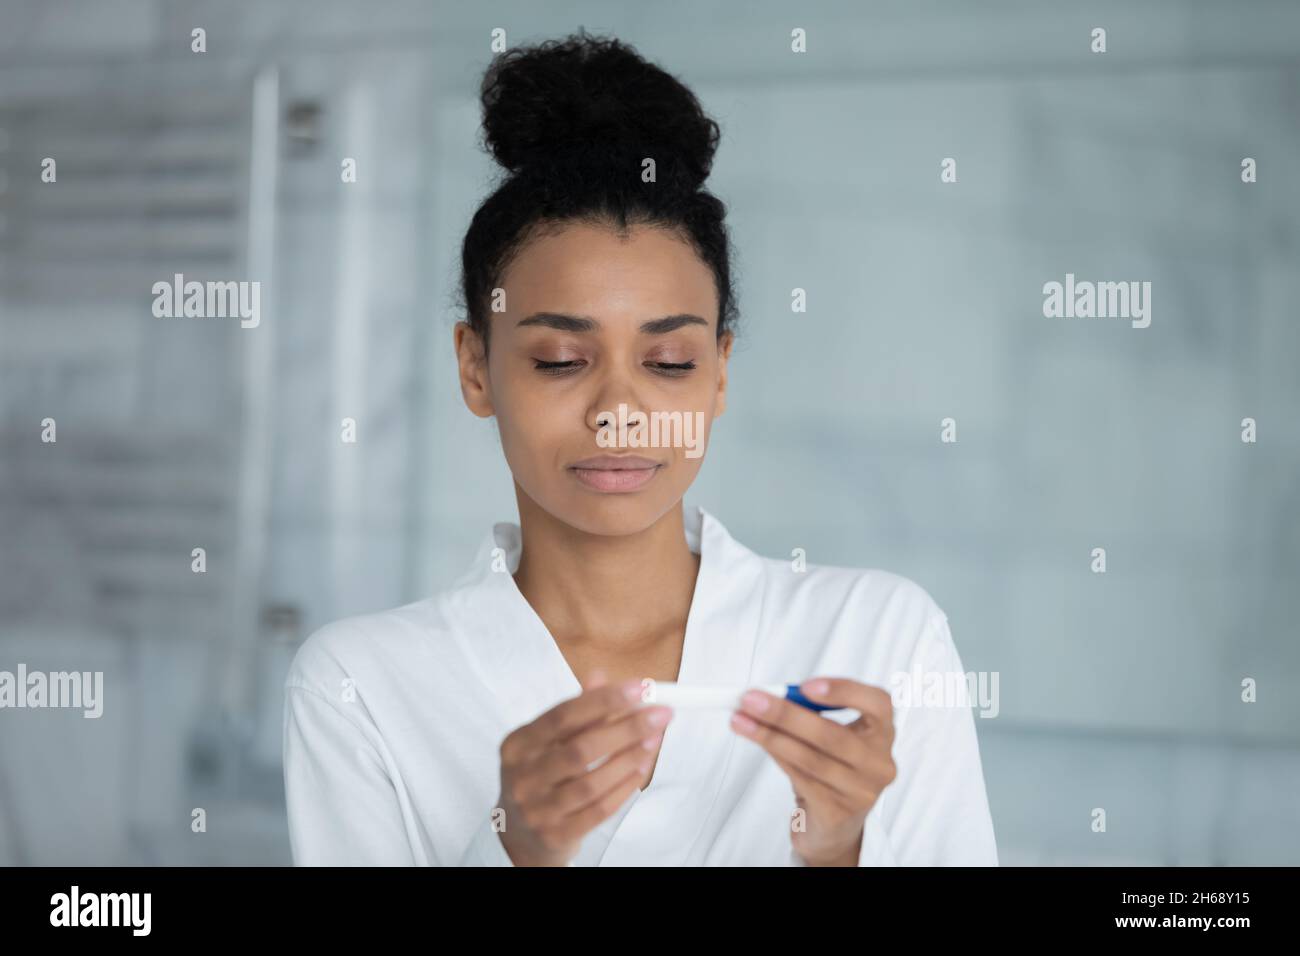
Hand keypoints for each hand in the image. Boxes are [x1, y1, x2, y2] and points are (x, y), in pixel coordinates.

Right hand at [496, 668, 672, 865]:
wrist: (519, 834)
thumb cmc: (541, 776)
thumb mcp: (548, 742)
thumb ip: (576, 712)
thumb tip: (599, 675)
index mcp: (518, 744)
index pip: (563, 716)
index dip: (603, 700)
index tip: (640, 688)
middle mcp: (522, 777)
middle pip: (580, 749)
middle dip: (626, 728)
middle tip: (661, 714)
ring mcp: (537, 809)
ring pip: (592, 782)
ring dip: (630, 758)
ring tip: (655, 739)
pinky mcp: (556, 835)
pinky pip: (599, 810)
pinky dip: (625, 787)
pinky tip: (642, 769)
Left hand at [730, 677, 895, 865]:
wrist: (834, 825)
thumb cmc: (831, 767)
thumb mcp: (830, 736)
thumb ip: (810, 712)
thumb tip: (767, 695)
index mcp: (882, 734)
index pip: (879, 704)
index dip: (845, 691)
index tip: (806, 687)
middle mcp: (879, 764)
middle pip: (832, 734)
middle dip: (785, 714)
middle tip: (751, 700)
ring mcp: (861, 792)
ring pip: (810, 758)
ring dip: (770, 736)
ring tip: (741, 720)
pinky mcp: (837, 813)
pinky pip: (800, 778)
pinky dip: (776, 755)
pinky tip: (758, 741)